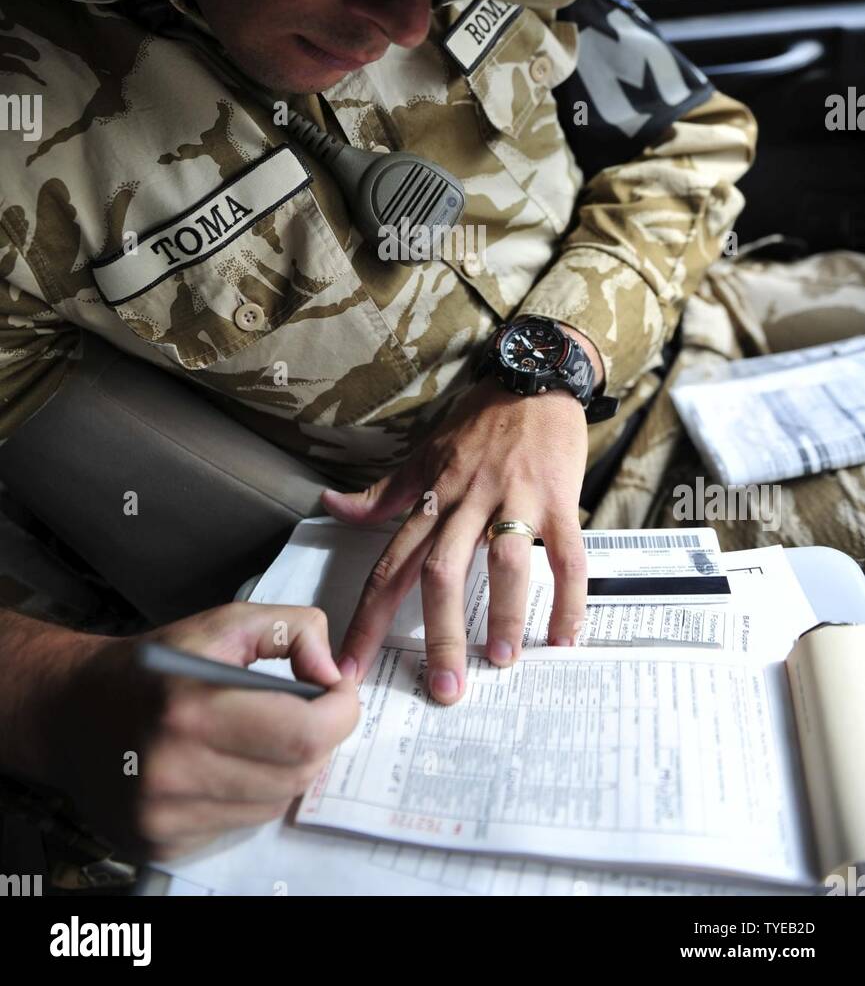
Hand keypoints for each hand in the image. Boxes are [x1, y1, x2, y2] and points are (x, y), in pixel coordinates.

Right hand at [33, 603, 358, 861]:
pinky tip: (226, 765)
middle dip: (317, 738)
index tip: (338, 692)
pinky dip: (252, 794)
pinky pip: (242, 825)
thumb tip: (335, 673)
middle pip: (298, 772)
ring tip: (257, 735)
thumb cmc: (153, 666)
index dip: (339, 711)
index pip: (304, 733)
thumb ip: (292, 630)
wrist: (72, 712)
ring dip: (285, 768)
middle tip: (303, 710)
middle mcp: (174, 770)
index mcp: (190, 708)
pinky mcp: (161, 844)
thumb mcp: (223, 622)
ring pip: (276, 802)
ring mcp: (165, 816)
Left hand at [323, 371, 589, 704]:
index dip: (368, 618)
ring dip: (502, 616)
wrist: (534, 375)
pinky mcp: (558, 497)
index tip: (352, 668)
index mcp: (431, 498)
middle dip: (437, 634)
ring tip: (502, 662)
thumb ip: (381, 493)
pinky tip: (565, 635)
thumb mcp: (422, 454)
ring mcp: (514, 498)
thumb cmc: (478, 421)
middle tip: (443, 688)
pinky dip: (568, 597)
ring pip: (502, 562)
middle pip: (441, 572)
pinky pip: (565, 553)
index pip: (390, 565)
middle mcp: (465, 500)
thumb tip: (330, 507)